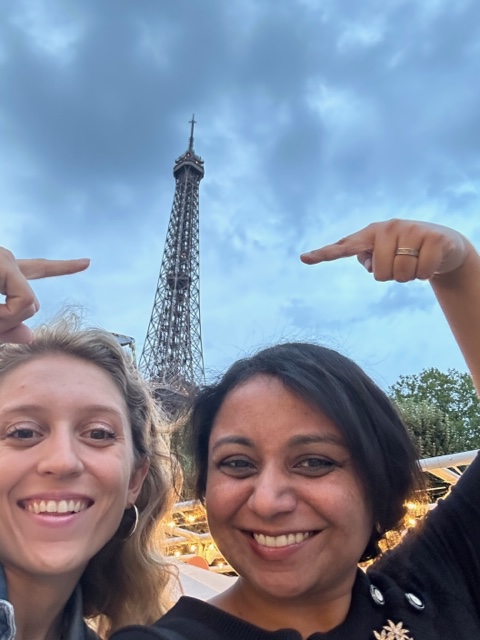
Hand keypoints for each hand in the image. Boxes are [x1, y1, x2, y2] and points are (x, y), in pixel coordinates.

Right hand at [0, 248, 89, 342]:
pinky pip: (25, 302)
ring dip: (4, 319)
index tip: (88, 262)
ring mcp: (6, 258)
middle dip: (10, 320)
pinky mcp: (5, 262)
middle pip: (34, 306)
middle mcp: (8, 261)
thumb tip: (30, 336)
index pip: (40, 269)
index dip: (64, 268)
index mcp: (4, 273)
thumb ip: (6, 330)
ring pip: (30, 307)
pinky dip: (5, 315)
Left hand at [300, 218, 470, 281]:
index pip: (344, 247)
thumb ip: (369, 259)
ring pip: (400, 275)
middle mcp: (388, 228)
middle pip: (379, 273)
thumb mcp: (384, 255)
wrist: (444, 244)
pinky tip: (429, 262)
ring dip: (410, 275)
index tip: (304, 258)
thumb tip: (368, 263)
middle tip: (402, 263)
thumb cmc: (406, 252)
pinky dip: (426, 274)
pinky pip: (422, 272)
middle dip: (391, 276)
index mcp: (370, 234)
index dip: (324, 254)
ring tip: (415, 261)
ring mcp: (410, 230)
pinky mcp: (432, 237)